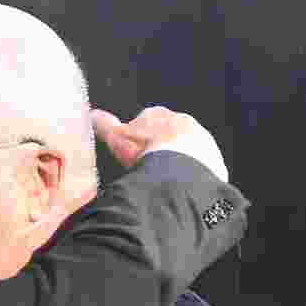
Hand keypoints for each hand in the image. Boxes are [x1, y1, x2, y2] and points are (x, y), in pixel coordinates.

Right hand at [91, 106, 227, 181]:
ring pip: (187, 151)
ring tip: (164, 183)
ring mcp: (202, 141)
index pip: (147, 121)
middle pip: (168, 135)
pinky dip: (192, 178)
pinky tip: (181, 190)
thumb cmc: (145, 150)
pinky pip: (201, 169)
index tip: (134, 152)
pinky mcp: (214, 161)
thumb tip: (91, 114)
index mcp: (159, 115)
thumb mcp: (118, 138)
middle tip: (148, 169)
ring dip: (178, 164)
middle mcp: (184, 122)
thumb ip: (105, 126)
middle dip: (160, 149)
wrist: (180, 168)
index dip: (138, 137)